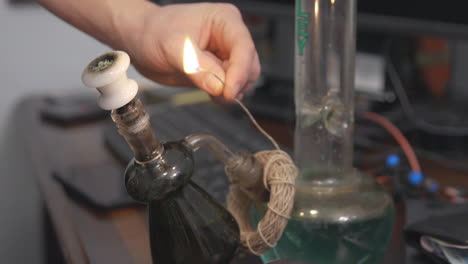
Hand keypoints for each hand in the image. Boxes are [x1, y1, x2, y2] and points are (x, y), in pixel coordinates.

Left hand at [117, 2, 260, 100]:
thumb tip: (219, 86)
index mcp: (224, 20)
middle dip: (237, 82)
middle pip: (249, 65)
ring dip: (231, 91)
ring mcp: (224, 55)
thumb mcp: (173, 48)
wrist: (140, 41)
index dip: (240, 71)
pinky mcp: (217, 70)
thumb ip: (197, 68)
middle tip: (220, 95)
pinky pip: (230, 86)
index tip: (228, 91)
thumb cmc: (154, 32)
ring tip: (212, 94)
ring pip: (243, 78)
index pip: (244, 47)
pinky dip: (223, 94)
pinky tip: (211, 94)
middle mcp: (229, 37)